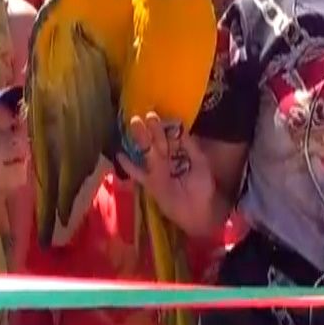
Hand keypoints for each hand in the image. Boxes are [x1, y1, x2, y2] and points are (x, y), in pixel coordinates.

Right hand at [114, 115, 218, 236]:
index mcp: (181, 152)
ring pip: (147, 151)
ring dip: (141, 138)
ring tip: (135, 124)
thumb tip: (180, 128)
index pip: (172, 135)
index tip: (161, 113)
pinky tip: (120, 155)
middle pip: (158, 140)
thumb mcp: (200, 163)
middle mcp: (167, 158)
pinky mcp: (150, 182)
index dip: (166, 125)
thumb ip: (190, 147)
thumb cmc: (203, 187)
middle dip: (153, 128)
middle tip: (147, 115)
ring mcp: (157, 169)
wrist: (199, 211)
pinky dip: (129, 166)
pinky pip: (137, 172)